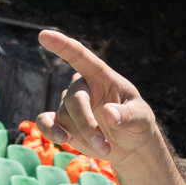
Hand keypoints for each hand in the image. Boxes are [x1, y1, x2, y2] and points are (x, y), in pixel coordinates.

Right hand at [36, 31, 159, 165]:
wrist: (130, 145)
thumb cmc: (137, 124)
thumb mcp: (141, 119)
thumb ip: (127, 116)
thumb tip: (108, 113)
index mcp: (101, 76)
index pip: (80, 56)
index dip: (62, 45)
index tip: (44, 35)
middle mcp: (83, 86)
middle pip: (75, 99)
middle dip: (86, 123)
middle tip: (102, 144)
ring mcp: (70, 105)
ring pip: (65, 117)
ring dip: (83, 136)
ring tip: (104, 149)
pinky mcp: (62, 123)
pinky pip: (46, 122)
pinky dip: (50, 130)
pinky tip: (61, 140)